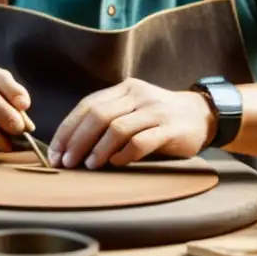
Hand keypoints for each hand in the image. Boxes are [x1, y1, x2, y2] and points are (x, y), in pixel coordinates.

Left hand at [47, 79, 215, 168]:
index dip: (68, 129)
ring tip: (88, 166)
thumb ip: (108, 118)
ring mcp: (155, 111)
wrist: (201, 115)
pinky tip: (115, 164)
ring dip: (98, 149)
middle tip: (67, 162)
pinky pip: (142, 141)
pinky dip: (125, 154)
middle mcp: (138, 95)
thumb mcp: (132, 109)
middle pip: (98, 116)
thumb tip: (70, 145)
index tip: (56, 152)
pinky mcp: (170, 128)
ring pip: (117, 127)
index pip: (87, 106)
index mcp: (124, 89)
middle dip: (77, 141)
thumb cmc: (158, 118)